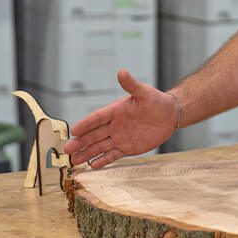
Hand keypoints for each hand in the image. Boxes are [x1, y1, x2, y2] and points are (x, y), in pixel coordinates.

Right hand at [63, 69, 177, 168]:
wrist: (170, 116)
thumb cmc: (157, 101)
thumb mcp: (145, 92)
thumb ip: (131, 85)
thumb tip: (122, 72)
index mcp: (116, 110)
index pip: (97, 118)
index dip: (85, 124)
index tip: (74, 130)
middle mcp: (115, 124)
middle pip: (94, 134)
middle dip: (81, 142)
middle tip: (67, 149)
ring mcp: (120, 137)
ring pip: (100, 146)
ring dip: (87, 153)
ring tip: (75, 160)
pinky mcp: (128, 147)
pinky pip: (113, 155)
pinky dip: (103, 160)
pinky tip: (93, 165)